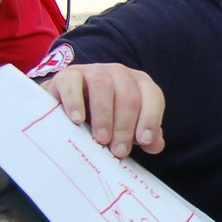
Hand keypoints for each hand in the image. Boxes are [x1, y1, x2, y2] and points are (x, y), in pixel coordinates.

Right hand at [42, 63, 165, 158]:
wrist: (66, 107)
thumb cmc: (103, 119)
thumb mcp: (125, 127)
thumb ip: (142, 135)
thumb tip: (156, 145)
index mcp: (140, 84)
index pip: (153, 97)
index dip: (150, 119)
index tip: (144, 141)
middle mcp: (120, 73)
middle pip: (129, 96)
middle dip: (125, 126)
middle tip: (119, 150)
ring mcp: (94, 71)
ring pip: (104, 87)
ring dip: (104, 115)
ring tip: (101, 139)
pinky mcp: (68, 74)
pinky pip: (73, 83)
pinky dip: (75, 102)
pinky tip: (77, 120)